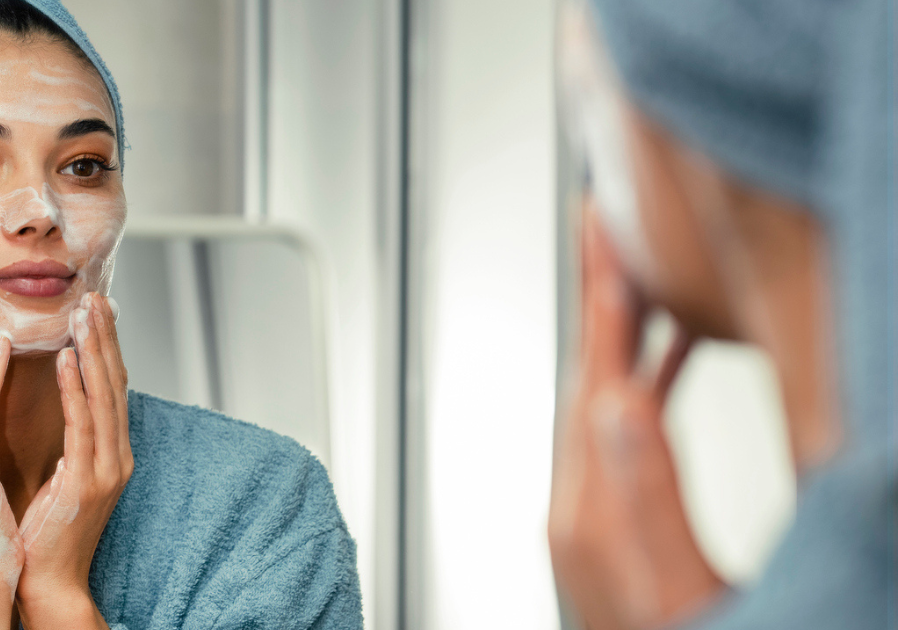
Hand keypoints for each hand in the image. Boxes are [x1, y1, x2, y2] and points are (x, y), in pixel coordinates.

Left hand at [15, 293, 131, 629]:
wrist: (45, 581)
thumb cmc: (39, 530)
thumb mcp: (53, 474)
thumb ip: (56, 435)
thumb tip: (42, 402)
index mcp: (108, 452)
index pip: (108, 387)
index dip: (103, 346)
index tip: (93, 308)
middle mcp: (117, 454)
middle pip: (115, 382)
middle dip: (105, 337)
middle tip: (95, 295)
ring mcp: (108, 467)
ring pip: (105, 396)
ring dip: (94, 350)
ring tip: (83, 312)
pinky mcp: (90, 481)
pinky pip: (84, 425)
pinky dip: (77, 389)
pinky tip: (66, 359)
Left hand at [547, 211, 724, 629]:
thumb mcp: (679, 589)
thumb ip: (646, 499)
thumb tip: (617, 405)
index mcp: (592, 512)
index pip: (594, 376)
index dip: (602, 297)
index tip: (600, 228)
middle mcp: (579, 508)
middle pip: (588, 375)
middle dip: (603, 298)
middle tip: (611, 227)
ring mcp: (591, 518)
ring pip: (603, 398)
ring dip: (625, 336)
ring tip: (649, 283)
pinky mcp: (609, 529)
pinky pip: (619, 433)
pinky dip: (639, 386)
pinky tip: (663, 372)